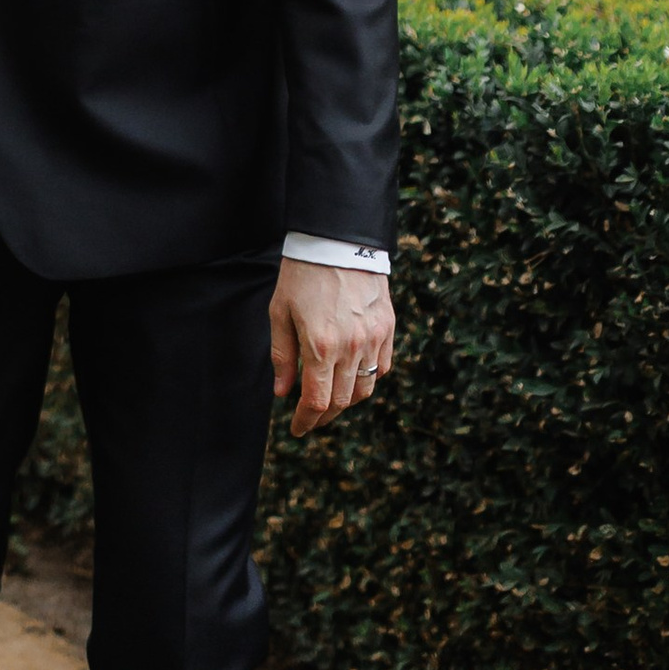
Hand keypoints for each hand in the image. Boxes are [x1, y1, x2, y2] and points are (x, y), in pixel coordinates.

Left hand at [269, 259, 394, 436]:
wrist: (338, 240)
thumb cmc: (302, 274)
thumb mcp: (280, 312)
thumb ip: (283, 356)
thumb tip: (283, 393)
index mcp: (320, 345)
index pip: (317, 401)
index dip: (306, 421)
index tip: (297, 429)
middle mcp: (351, 347)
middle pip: (341, 401)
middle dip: (323, 416)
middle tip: (310, 418)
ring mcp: (374, 338)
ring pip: (365, 389)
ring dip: (346, 401)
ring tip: (330, 400)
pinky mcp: (388, 328)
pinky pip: (383, 367)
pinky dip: (368, 379)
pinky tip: (353, 376)